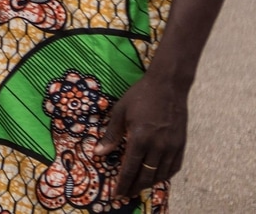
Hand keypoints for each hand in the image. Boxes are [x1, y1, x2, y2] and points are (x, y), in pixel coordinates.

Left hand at [96, 71, 187, 200]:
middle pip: (146, 175)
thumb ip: (111, 135)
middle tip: (125, 195)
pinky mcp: (181, 144)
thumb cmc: (140, 96)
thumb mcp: (120, 112)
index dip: (123, 183)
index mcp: (140, 138)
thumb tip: (98, 153)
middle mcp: (158, 146)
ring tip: (138, 188)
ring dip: (149, 184)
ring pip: (161, 174)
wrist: (168, 86)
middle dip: (134, 187)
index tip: (116, 194)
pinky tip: (157, 177)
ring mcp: (172, 146)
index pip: (130, 168)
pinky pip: (174, 167)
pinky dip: (165, 176)